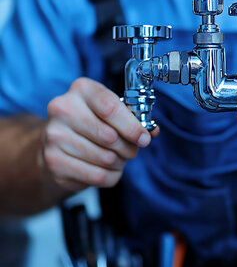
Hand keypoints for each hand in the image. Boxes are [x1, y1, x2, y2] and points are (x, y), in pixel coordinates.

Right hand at [43, 77, 158, 190]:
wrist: (57, 145)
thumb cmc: (91, 125)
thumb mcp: (112, 114)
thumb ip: (134, 120)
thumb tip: (153, 131)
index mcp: (82, 90)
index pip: (111, 108)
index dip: (133, 127)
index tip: (144, 139)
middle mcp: (63, 109)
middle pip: (110, 136)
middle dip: (128, 148)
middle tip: (130, 150)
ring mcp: (55, 136)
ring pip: (106, 158)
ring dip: (119, 163)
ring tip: (115, 158)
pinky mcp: (54, 161)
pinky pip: (97, 176)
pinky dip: (110, 176)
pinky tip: (106, 169)